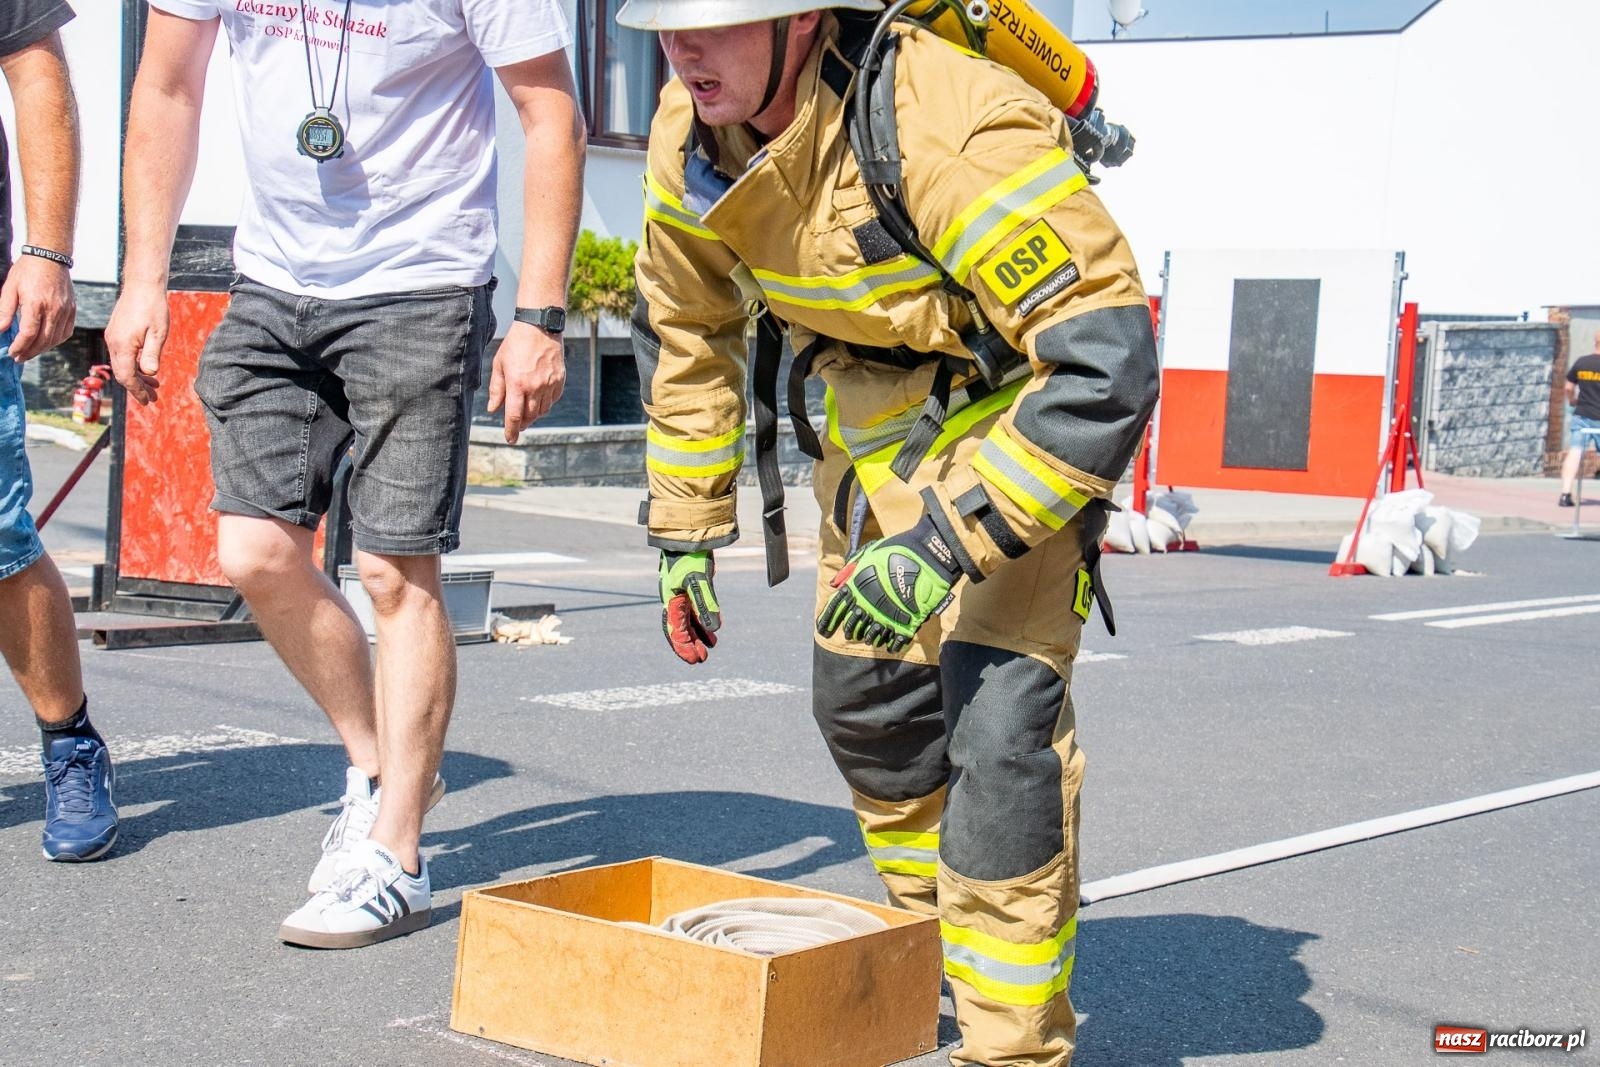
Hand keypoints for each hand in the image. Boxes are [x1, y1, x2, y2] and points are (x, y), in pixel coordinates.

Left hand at [0, 255, 75, 362]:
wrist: (50, 257)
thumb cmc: (27, 270)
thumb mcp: (10, 288)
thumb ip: (5, 311)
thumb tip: (0, 330)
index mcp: (36, 304)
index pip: (29, 334)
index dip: (20, 346)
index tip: (12, 353)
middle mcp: (53, 310)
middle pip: (43, 340)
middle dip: (30, 352)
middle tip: (19, 357)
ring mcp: (65, 311)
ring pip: (55, 339)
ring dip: (42, 349)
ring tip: (30, 352)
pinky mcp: (72, 310)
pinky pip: (66, 332)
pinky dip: (55, 341)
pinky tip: (46, 342)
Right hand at [105, 281, 168, 404]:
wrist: (142, 285)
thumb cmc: (153, 307)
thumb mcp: (158, 333)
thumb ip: (152, 355)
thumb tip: (149, 373)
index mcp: (122, 346)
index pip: (127, 377)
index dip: (137, 391)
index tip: (147, 401)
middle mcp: (113, 343)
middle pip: (122, 374)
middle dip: (137, 388)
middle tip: (153, 398)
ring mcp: (113, 337)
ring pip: (122, 365)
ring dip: (137, 377)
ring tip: (153, 385)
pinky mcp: (115, 332)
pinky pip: (122, 355)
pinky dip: (133, 365)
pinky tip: (146, 369)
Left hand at [488, 320, 564, 442]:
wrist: (539, 327)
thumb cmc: (515, 344)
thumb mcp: (499, 365)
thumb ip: (497, 389)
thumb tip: (493, 409)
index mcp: (517, 384)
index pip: (514, 416)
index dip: (511, 430)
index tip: (510, 439)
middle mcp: (535, 387)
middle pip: (530, 417)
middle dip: (522, 424)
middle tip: (517, 426)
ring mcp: (550, 384)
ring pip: (543, 410)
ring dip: (534, 416)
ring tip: (527, 413)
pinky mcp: (560, 380)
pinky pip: (553, 400)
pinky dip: (545, 404)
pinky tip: (539, 400)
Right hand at [659, 550, 720, 663]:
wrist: (687, 537)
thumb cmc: (690, 558)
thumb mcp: (699, 581)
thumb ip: (706, 604)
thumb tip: (714, 628)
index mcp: (672, 601)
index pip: (677, 630)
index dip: (685, 646)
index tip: (695, 660)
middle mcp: (674, 600)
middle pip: (680, 629)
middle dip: (690, 645)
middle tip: (700, 660)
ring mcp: (682, 594)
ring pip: (688, 621)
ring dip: (698, 634)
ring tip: (710, 648)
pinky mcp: (691, 588)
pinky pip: (695, 610)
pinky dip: (703, 620)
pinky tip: (713, 628)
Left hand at [816, 515, 964, 652]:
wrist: (929, 554)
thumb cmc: (897, 550)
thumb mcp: (867, 554)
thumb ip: (850, 570)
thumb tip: (834, 585)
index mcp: (856, 587)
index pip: (835, 609)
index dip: (827, 621)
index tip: (823, 631)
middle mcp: (868, 604)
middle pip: (852, 625)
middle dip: (850, 630)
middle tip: (850, 633)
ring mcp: (886, 615)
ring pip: (872, 636)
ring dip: (869, 637)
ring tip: (870, 638)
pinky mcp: (906, 623)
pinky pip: (894, 641)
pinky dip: (891, 645)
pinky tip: (889, 646)